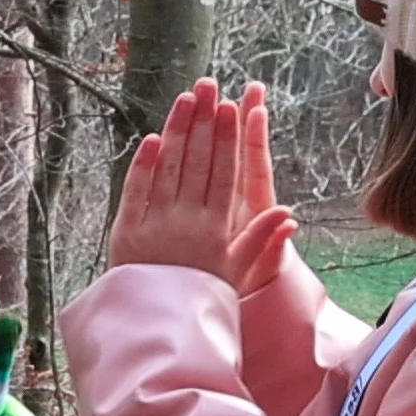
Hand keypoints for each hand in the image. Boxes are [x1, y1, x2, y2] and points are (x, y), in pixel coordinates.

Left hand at [108, 79, 295, 295]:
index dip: (228, 139)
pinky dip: (143, 164)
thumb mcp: (238, 273)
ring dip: (177, 131)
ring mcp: (155, 225)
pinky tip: (153, 138)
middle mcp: (187, 223)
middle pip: (197, 162)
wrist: (159, 330)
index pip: (225, 175)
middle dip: (203, 121)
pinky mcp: (127, 232)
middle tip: (208, 85)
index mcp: (217, 230)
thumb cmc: (203, 298)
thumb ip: (260, 239)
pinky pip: (136, 192)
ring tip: (185, 99)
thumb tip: (289, 214)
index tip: (231, 108)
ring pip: (168, 169)